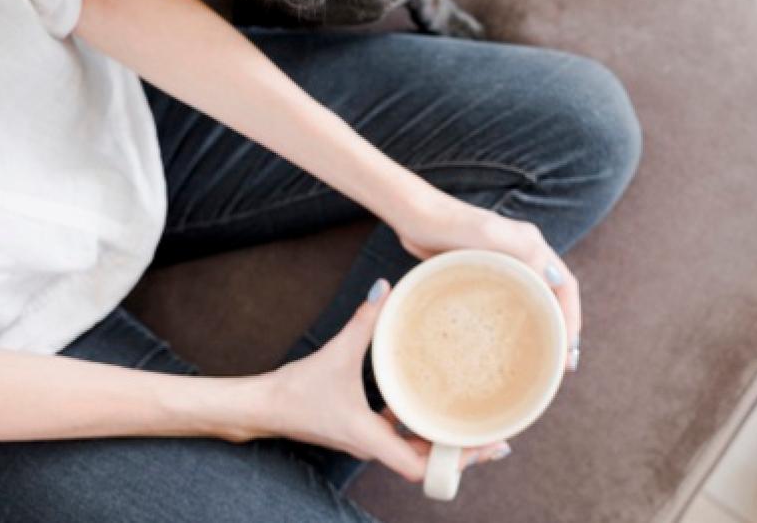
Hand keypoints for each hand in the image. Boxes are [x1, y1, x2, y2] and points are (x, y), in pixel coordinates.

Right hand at [255, 281, 509, 481]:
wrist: (261, 407)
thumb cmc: (296, 389)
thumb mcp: (336, 353)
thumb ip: (363, 321)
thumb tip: (384, 288)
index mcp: (370, 438)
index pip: (422, 468)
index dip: (456, 461)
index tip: (484, 445)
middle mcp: (373, 446)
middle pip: (427, 464)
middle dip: (461, 452)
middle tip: (495, 436)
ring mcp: (367, 442)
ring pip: (415, 452)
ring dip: (443, 442)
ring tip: (475, 424)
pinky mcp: (361, 432)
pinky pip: (400, 437)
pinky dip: (420, 428)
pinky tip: (431, 406)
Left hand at [395, 193, 581, 367]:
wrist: (415, 216)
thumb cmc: (451, 224)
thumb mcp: (490, 235)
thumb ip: (524, 253)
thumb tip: (553, 282)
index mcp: (532, 246)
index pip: (565, 285)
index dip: (571, 317)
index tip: (569, 348)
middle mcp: (523, 255)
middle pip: (554, 295)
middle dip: (562, 327)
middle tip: (562, 362)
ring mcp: (503, 265)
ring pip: (533, 300)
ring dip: (542, 326)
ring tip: (542, 357)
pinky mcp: (482, 274)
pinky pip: (509, 302)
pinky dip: (517, 322)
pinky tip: (507, 341)